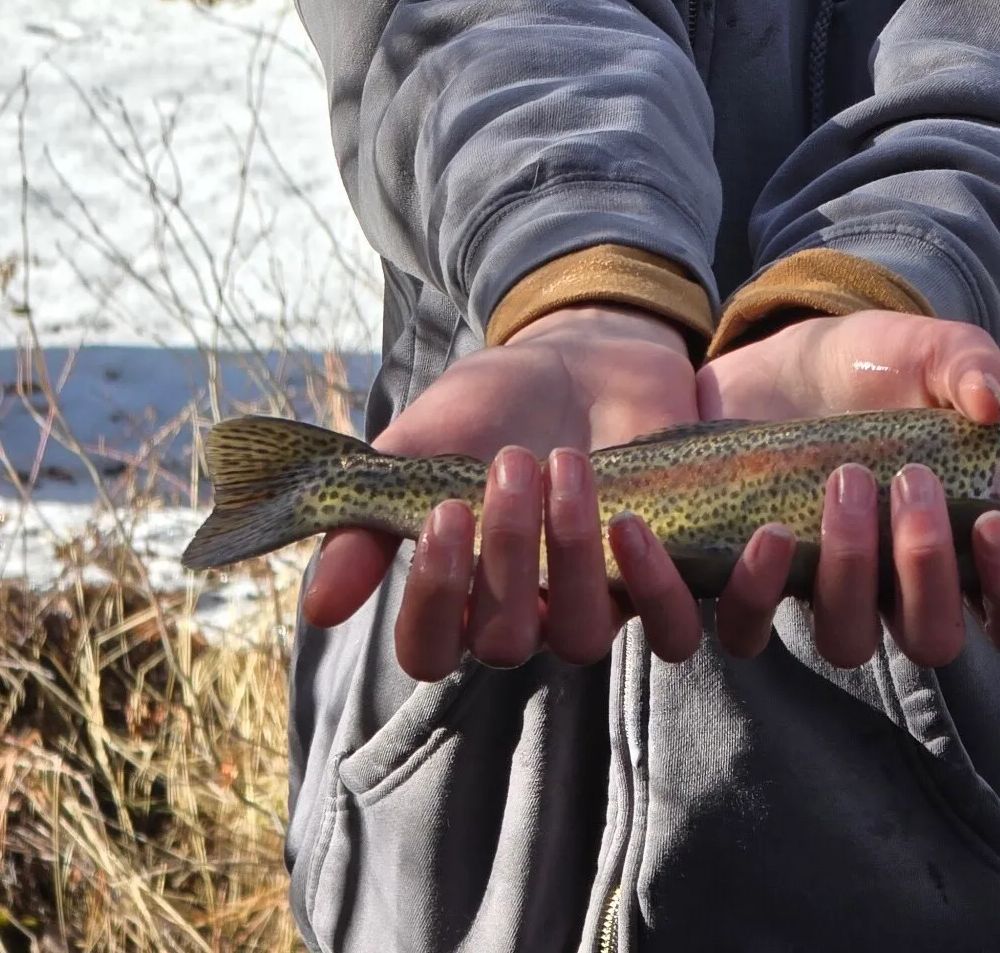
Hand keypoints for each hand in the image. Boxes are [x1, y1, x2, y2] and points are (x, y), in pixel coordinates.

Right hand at [300, 304, 713, 679]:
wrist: (591, 349)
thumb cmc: (498, 397)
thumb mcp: (426, 441)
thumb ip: (372, 516)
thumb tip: (318, 608)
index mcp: (464, 585)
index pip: (430, 649)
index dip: (432, 600)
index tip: (441, 517)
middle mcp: (532, 607)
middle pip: (510, 641)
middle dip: (508, 555)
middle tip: (515, 460)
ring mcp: (604, 596)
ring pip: (590, 637)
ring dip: (578, 560)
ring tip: (570, 467)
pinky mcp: (670, 576)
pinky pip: (681, 627)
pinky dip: (669, 588)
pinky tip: (645, 519)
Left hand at [699, 310, 999, 668]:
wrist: (784, 362)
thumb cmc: (875, 369)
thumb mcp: (926, 351)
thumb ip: (970, 365)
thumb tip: (991, 402)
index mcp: (961, 548)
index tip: (996, 523)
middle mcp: (898, 588)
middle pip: (931, 638)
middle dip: (927, 569)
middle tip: (913, 482)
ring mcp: (827, 591)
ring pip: (847, 639)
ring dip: (851, 570)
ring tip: (847, 480)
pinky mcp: (756, 581)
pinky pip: (750, 630)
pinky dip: (757, 592)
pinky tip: (769, 533)